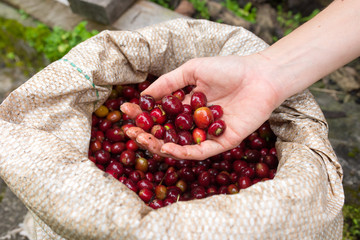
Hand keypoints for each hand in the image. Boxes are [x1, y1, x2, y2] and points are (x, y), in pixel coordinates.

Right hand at [121, 55, 281, 159]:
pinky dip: (184, 152)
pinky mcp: (222, 142)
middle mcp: (195, 123)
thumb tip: (144, 96)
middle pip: (166, 134)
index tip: (125, 111)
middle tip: (129, 131)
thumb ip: (169, 83)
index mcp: (187, 107)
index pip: (160, 115)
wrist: (259, 76)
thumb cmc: (228, 69)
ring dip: (160, 145)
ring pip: (180, 146)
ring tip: (143, 140)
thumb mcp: (192, 70)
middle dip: (146, 133)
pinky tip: (168, 148)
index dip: (142, 114)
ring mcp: (207, 134)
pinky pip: (200, 151)